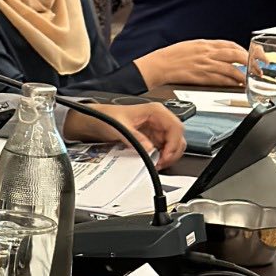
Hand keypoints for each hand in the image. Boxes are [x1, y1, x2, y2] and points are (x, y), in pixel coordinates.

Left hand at [64, 102, 186, 168]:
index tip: (165, 156)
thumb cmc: (107, 117)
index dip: (174, 143)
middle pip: (178, 138)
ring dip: (168, 156)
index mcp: (155, 111)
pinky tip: (154, 161)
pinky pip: (165, 149)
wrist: (97, 120)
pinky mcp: (154, 138)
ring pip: (174, 145)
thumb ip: (135, 138)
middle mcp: (160, 119)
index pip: (176, 127)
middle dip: (172, 153)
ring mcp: (158, 129)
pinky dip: (162, 157)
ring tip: (156, 163)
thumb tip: (149, 149)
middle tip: (160, 163)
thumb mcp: (120, 128)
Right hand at [135, 40, 247, 88]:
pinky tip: (237, 86)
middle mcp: (207, 53)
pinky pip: (221, 79)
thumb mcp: (191, 46)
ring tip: (250, 80)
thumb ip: (207, 49)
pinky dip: (231, 82)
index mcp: (205, 44)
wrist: (158, 65)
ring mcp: (205, 65)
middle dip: (251, 62)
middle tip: (259, 69)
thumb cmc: (171, 56)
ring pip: (231, 68)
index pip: (231, 45)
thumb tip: (222, 53)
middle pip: (236, 55)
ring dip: (244, 75)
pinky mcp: (201, 76)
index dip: (245, 50)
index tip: (253, 56)